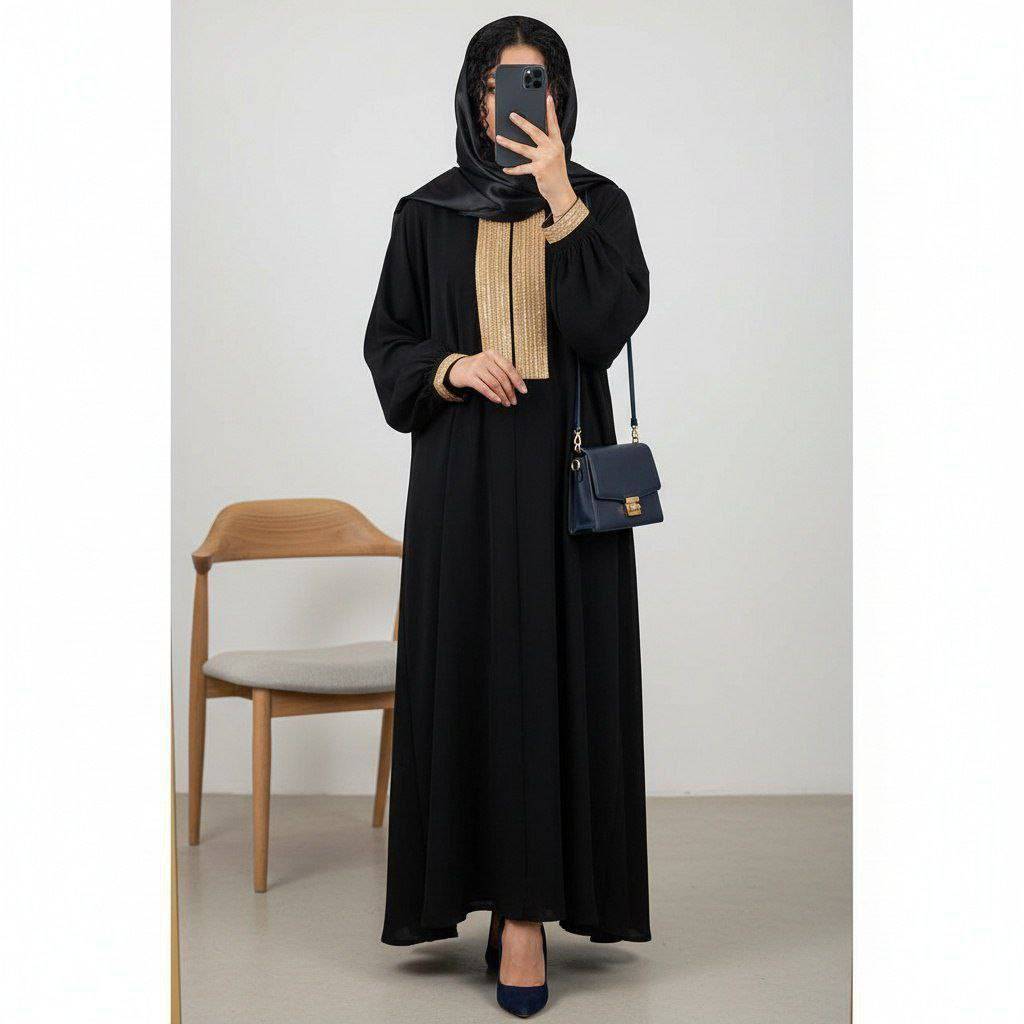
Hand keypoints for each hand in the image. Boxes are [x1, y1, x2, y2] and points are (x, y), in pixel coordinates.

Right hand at [449, 351, 526, 406]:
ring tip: (507, 403)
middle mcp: (485, 359)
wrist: (457, 369)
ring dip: (502, 396)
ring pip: (494, 384)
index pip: (509, 368)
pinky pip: (484, 388)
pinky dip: (492, 396)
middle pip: (502, 377)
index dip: (517, 380)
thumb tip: (517, 386)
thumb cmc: (478, 369)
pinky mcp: (469, 377)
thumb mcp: (490, 365)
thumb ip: (502, 371)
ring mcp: (476, 367)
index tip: (524, 391)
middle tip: (514, 401)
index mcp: (493, 354)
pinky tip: (498, 401)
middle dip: (510, 391)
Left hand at [496, 94, 576, 219]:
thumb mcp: (555, 156)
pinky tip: (505, 168)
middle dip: (522, 122)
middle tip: (511, 114)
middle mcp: (552, 149)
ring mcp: (545, 159)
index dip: (550, 110)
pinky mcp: (539, 170)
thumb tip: (529, 135)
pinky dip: (513, 169)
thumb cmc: (556, 173)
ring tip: (499, 138)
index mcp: (557, 143)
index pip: (553, 124)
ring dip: (509, 143)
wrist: (561, 192)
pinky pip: (522, 168)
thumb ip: (546, 145)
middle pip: (535, 132)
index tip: (547, 97)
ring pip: (523, 148)